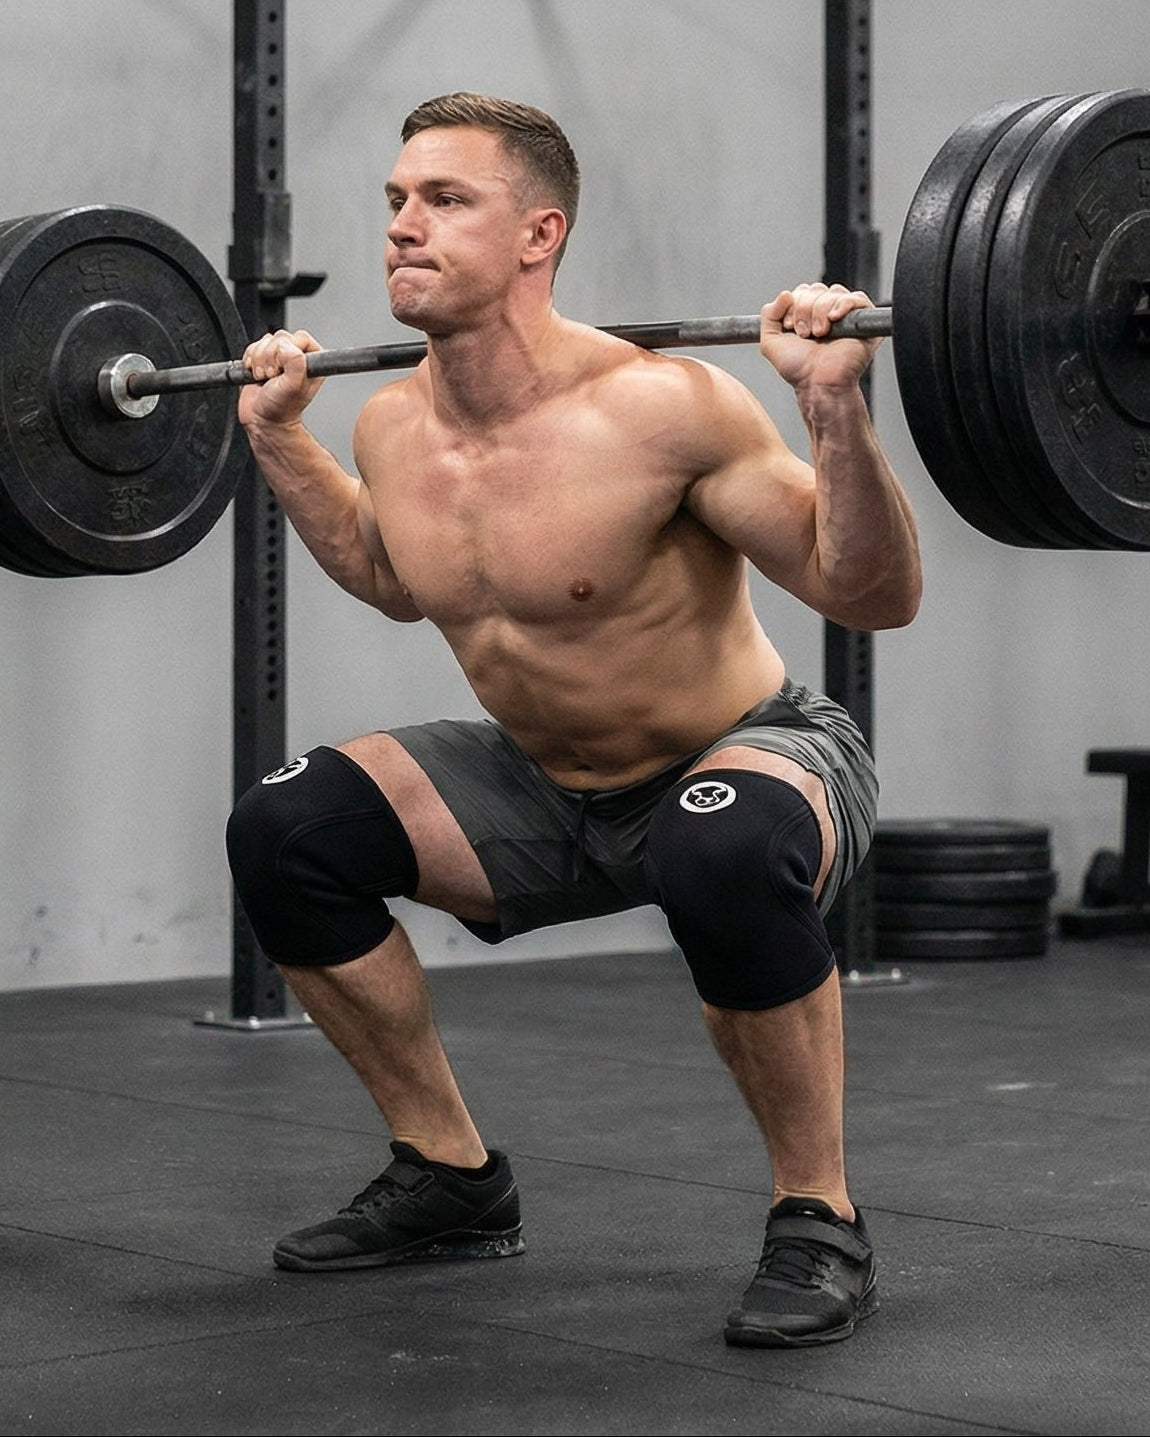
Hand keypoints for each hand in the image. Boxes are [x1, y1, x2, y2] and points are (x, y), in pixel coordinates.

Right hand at [237, 328, 325, 426]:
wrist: (263, 420)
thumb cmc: (282, 408)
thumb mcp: (293, 386)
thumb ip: (295, 363)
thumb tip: (286, 347)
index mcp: (312, 361)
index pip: (300, 337)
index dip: (287, 351)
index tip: (283, 369)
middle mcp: (297, 357)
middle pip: (280, 337)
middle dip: (270, 357)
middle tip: (273, 377)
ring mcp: (279, 357)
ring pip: (265, 341)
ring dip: (259, 361)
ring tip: (265, 378)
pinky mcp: (262, 358)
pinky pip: (252, 347)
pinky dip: (250, 360)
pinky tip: (256, 375)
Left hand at [759, 283, 879, 390]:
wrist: (817, 382)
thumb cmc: (798, 369)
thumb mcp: (770, 342)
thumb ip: (768, 314)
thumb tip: (785, 294)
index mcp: (807, 316)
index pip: (802, 291)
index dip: (794, 306)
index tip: (791, 328)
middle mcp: (826, 314)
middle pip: (817, 289)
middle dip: (805, 309)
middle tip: (806, 334)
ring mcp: (845, 317)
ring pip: (834, 292)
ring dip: (821, 311)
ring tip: (820, 334)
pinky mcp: (863, 322)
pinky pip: (857, 298)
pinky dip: (843, 304)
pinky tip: (833, 319)